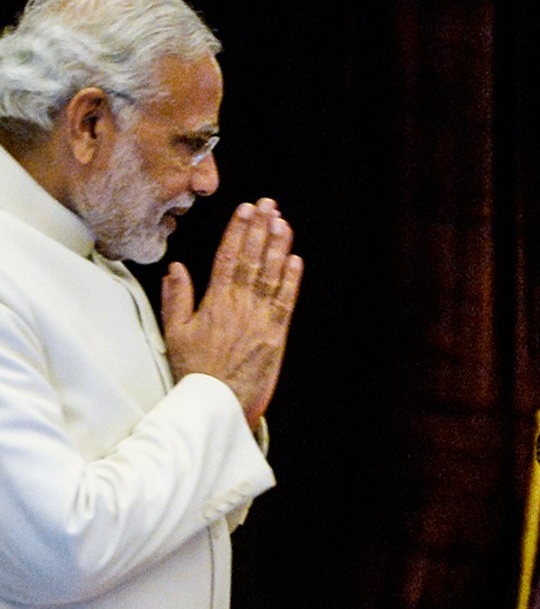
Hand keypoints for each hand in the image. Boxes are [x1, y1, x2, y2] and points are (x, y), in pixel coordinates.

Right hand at [161, 199, 302, 426]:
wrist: (216, 404)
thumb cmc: (194, 370)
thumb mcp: (174, 333)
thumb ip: (176, 298)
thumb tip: (176, 267)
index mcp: (213, 303)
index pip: (227, 258)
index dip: (237, 231)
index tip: (245, 209)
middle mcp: (238, 307)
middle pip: (251, 260)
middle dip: (260, 230)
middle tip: (269, 205)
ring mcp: (259, 321)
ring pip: (270, 276)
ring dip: (278, 248)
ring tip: (283, 223)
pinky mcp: (276, 336)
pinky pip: (285, 303)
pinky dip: (291, 281)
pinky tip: (295, 260)